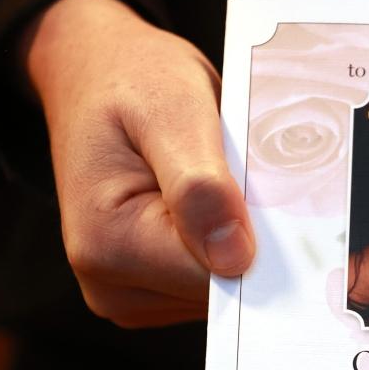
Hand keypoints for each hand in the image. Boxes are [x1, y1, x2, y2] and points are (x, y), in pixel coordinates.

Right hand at [23, 0, 254, 327]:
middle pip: (221, 292)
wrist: (97, 75)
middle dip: (249, 241)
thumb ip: (200, 186)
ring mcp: (128, 294)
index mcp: (106, 246)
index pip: (217, 281)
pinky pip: (213, 283)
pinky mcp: (150, 290)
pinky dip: (228, 245)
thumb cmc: (132, 83)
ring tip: (221, 184)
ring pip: (222, 291)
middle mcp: (108, 284)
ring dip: (240, 241)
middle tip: (243, 175)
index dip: (259, 244)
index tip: (271, 196)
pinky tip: (216, 204)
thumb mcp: (170, 110)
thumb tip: (234, 260)